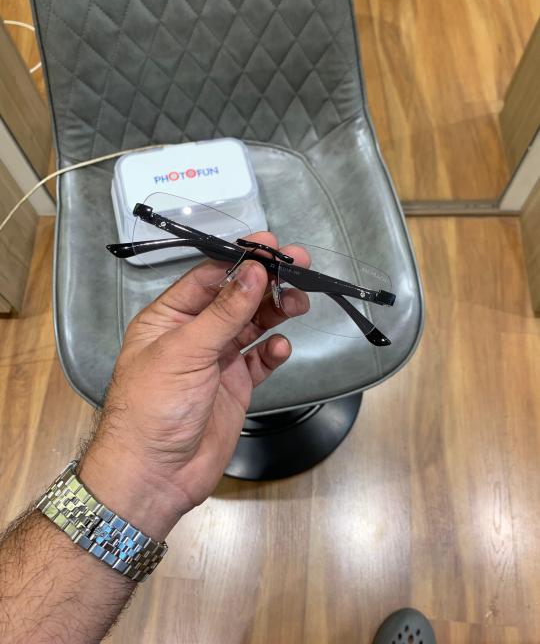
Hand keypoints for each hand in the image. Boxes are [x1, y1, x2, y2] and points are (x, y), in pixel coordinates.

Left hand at [79, 233, 308, 538]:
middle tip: (301, 266)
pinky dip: (272, 351)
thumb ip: (224, 311)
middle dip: (267, 281)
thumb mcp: (186, 351)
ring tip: (298, 303)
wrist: (155, 476)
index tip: (272, 247)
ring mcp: (217, 360)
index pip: (209, 277)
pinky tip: (280, 348)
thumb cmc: (153, 408)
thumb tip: (254, 270)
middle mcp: (194, 334)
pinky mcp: (236, 386)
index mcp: (169, 317)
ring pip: (252, 325)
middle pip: (236, 297)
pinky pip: (260, 360)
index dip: (241, 260)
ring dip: (275, 311)